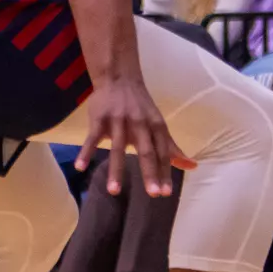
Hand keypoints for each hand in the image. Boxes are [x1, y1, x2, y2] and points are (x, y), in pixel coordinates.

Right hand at [73, 76, 193, 196]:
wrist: (119, 77)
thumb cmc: (140, 106)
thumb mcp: (158, 124)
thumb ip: (171, 147)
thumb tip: (192, 166)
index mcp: (155, 126)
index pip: (162, 153)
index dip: (165, 172)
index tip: (165, 193)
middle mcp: (140, 124)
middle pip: (146, 151)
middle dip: (149, 173)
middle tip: (152, 194)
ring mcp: (119, 121)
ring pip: (118, 148)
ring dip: (116, 170)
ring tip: (114, 191)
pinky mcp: (99, 118)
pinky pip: (92, 138)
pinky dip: (85, 152)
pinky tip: (80, 167)